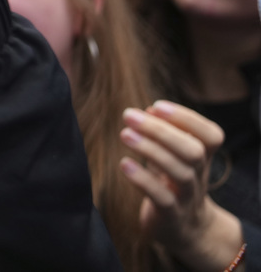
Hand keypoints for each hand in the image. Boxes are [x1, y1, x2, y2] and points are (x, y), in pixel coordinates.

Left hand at [119, 101, 242, 271]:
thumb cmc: (173, 182)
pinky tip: (124, 164)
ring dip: (150, 150)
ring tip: (124, 134)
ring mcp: (187, 197)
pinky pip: (162, 198)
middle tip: (129, 115)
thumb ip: (165, 135)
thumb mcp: (173, 157)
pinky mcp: (170, 215)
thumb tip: (149, 110)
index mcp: (203, 158)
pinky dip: (143, 179)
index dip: (188, 118)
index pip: (211, 135)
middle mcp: (199, 176)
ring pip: (179, 172)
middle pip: (193, 151)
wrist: (185, 229)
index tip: (156, 106)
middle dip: (162, 130)